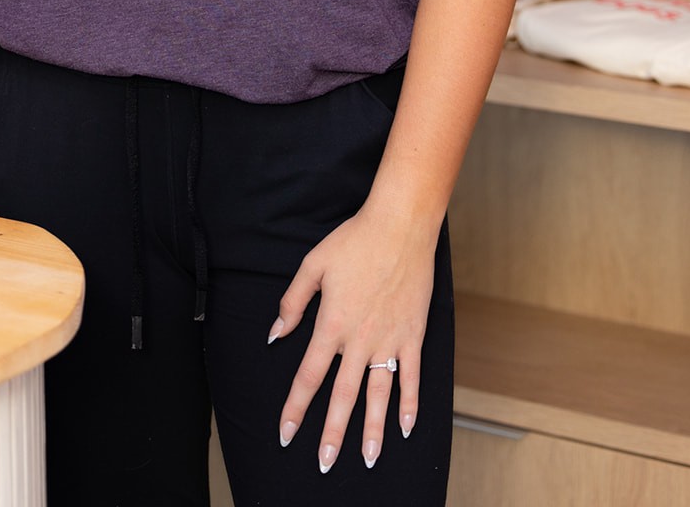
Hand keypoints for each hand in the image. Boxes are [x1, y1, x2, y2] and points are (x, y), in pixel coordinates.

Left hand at [270, 201, 437, 473]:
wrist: (400, 226)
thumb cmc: (354, 240)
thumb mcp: (313, 265)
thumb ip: (292, 302)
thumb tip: (276, 333)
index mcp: (332, 324)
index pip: (308, 376)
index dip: (295, 407)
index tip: (285, 432)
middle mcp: (360, 340)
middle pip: (342, 396)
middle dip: (331, 433)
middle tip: (324, 463)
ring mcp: (390, 340)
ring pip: (379, 395)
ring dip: (373, 430)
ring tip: (368, 459)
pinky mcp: (413, 335)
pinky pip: (412, 376)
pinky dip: (410, 404)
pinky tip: (405, 428)